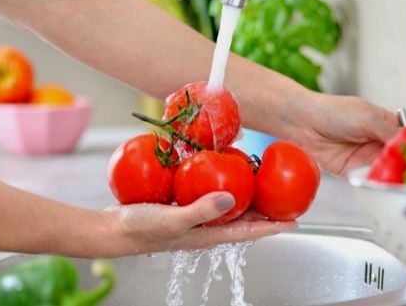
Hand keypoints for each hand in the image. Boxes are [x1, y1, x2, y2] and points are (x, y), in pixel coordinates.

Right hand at [101, 192, 295, 255]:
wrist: (110, 229)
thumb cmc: (140, 229)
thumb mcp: (173, 219)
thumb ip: (201, 210)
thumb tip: (232, 198)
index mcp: (209, 235)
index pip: (249, 231)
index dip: (273, 227)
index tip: (295, 221)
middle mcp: (205, 228)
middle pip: (243, 218)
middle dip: (264, 210)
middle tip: (284, 197)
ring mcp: (194, 218)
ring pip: (227, 206)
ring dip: (244, 195)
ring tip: (259, 181)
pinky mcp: (182, 206)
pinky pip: (207, 194)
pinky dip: (218, 184)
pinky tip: (217, 170)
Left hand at [285, 93, 399, 175]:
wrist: (303, 122)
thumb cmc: (331, 111)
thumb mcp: (367, 117)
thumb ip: (390, 131)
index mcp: (384, 123)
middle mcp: (376, 140)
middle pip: (399, 156)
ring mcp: (365, 156)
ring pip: (386, 169)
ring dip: (391, 174)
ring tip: (399, 176)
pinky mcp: (352, 170)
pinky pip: (368, 178)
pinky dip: (375, 181)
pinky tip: (380, 180)